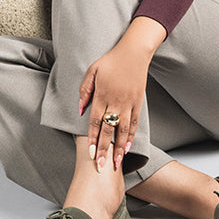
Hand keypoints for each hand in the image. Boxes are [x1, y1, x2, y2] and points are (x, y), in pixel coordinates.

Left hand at [77, 44, 149, 172]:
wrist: (134, 52)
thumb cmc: (111, 61)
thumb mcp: (92, 71)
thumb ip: (84, 90)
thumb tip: (80, 109)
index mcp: (102, 95)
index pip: (95, 122)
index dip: (92, 139)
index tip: (90, 154)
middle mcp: (115, 102)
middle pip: (108, 130)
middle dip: (104, 149)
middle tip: (100, 166)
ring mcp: (128, 104)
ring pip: (123, 130)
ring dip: (118, 148)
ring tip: (115, 163)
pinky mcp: (138, 103)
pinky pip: (134, 123)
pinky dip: (131, 137)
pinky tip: (127, 148)